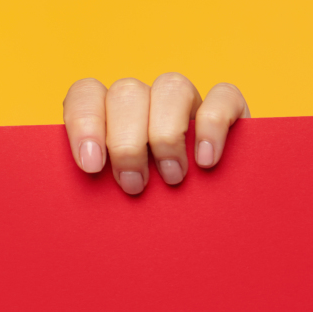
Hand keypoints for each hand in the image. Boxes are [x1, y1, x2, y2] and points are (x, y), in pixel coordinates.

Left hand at [62, 73, 249, 194]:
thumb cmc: (145, 212)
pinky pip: (223, 96)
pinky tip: (206, 161)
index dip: (84, 122)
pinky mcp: (228, 109)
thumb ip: (97, 183)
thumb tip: (84, 188)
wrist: (205, 225)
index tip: (92, 165)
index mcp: (108, 113)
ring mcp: (186, 101)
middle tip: (134, 185)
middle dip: (127, 143)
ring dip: (166, 135)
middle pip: (127, 92)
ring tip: (172, 178)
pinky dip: (212, 127)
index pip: (86, 93)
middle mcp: (144, 100)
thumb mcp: (114, 196)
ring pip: (172, 87)